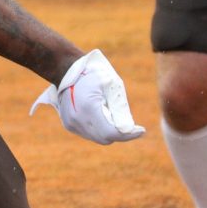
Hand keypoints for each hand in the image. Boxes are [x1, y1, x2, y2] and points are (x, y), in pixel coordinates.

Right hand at [30, 49, 145, 144]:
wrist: (65, 69)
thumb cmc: (91, 73)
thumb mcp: (111, 84)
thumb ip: (119, 106)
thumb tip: (127, 124)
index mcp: (88, 107)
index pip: (111, 132)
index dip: (128, 135)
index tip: (141, 130)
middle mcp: (77, 119)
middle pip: (105, 138)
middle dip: (120, 134)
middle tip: (130, 126)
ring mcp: (71, 123)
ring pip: (97, 137)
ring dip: (108, 132)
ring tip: (114, 118)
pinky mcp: (68, 124)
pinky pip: (88, 133)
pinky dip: (98, 129)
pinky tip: (101, 117)